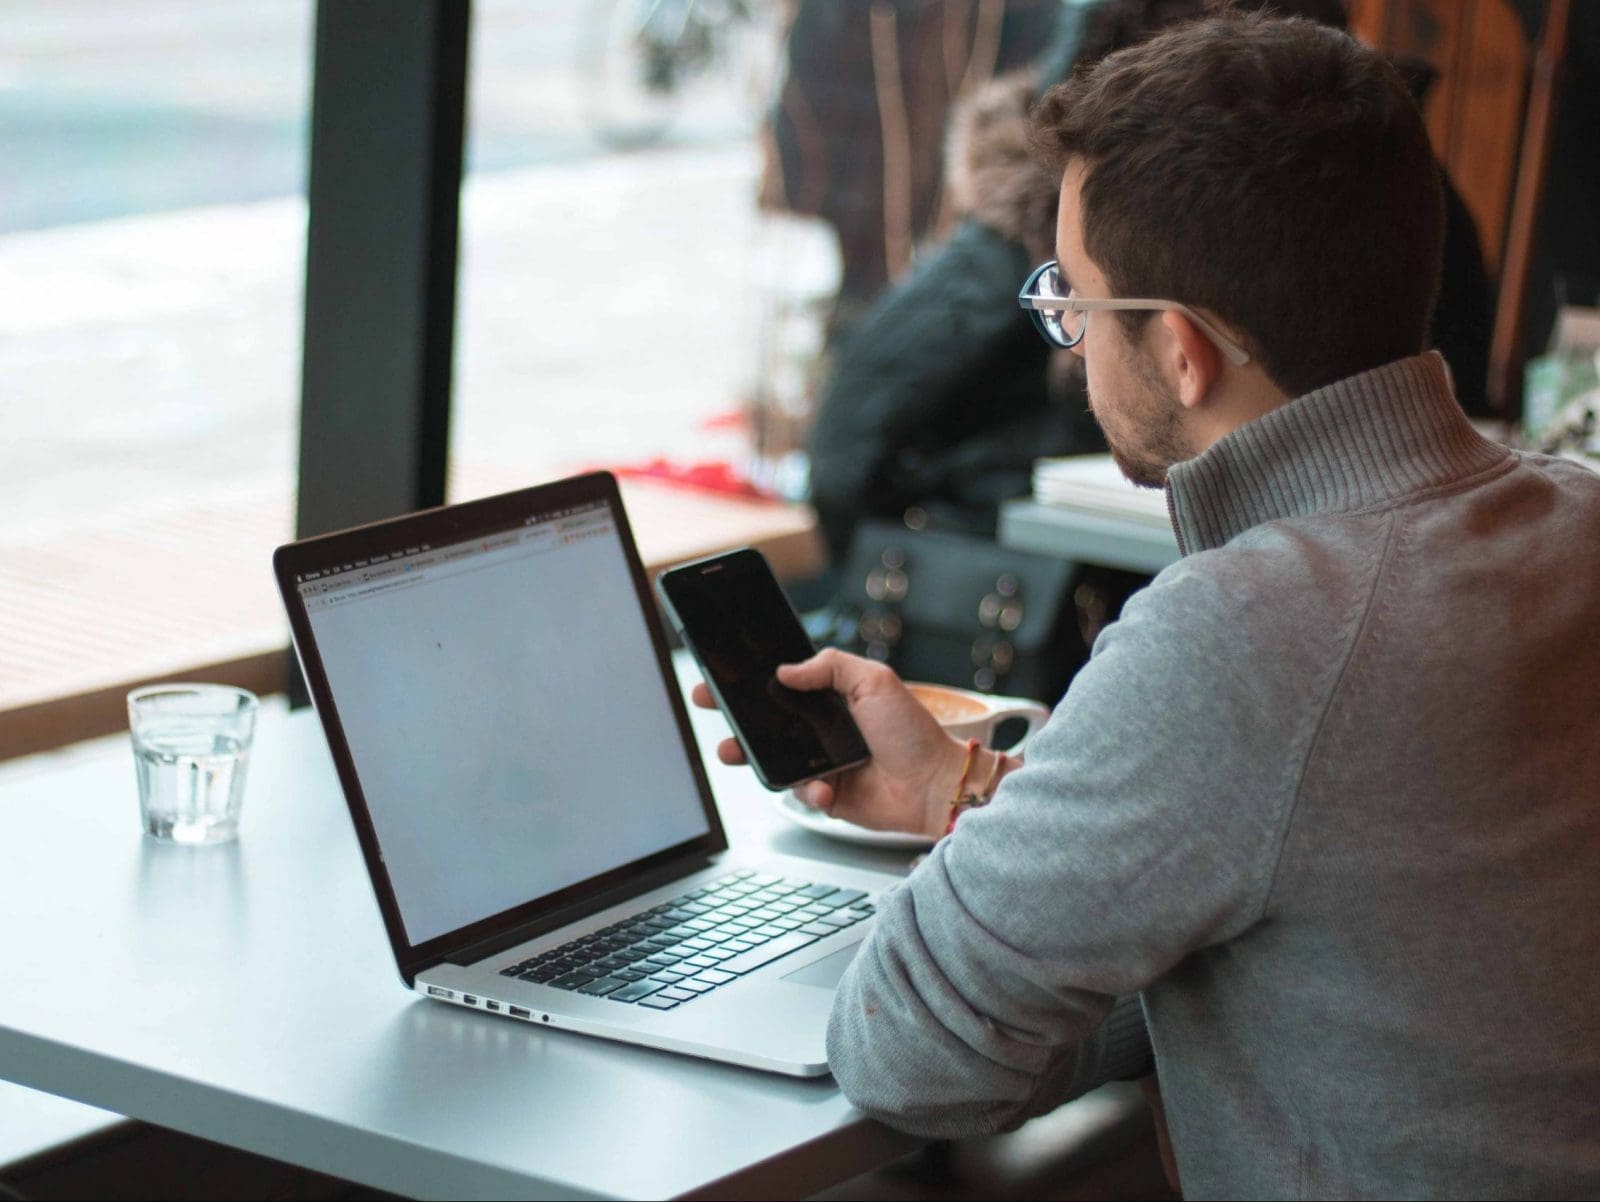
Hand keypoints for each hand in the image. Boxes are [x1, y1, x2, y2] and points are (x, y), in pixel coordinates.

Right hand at [691, 649, 967, 838]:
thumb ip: (830, 666)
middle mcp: (824, 729)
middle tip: (710, 705)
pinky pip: (801, 793)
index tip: (722, 675)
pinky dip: (808, 791)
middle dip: (735, 715)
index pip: (783, 686)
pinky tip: (825, 787)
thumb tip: (785, 670)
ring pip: (775, 759)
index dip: (752, 681)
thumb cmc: (913, 732)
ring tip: (733, 751)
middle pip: (769, 721)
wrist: (935, 784)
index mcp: (833, 699)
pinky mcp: (828, 795)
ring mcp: (824, 762)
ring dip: (751, 755)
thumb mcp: (875, 681)